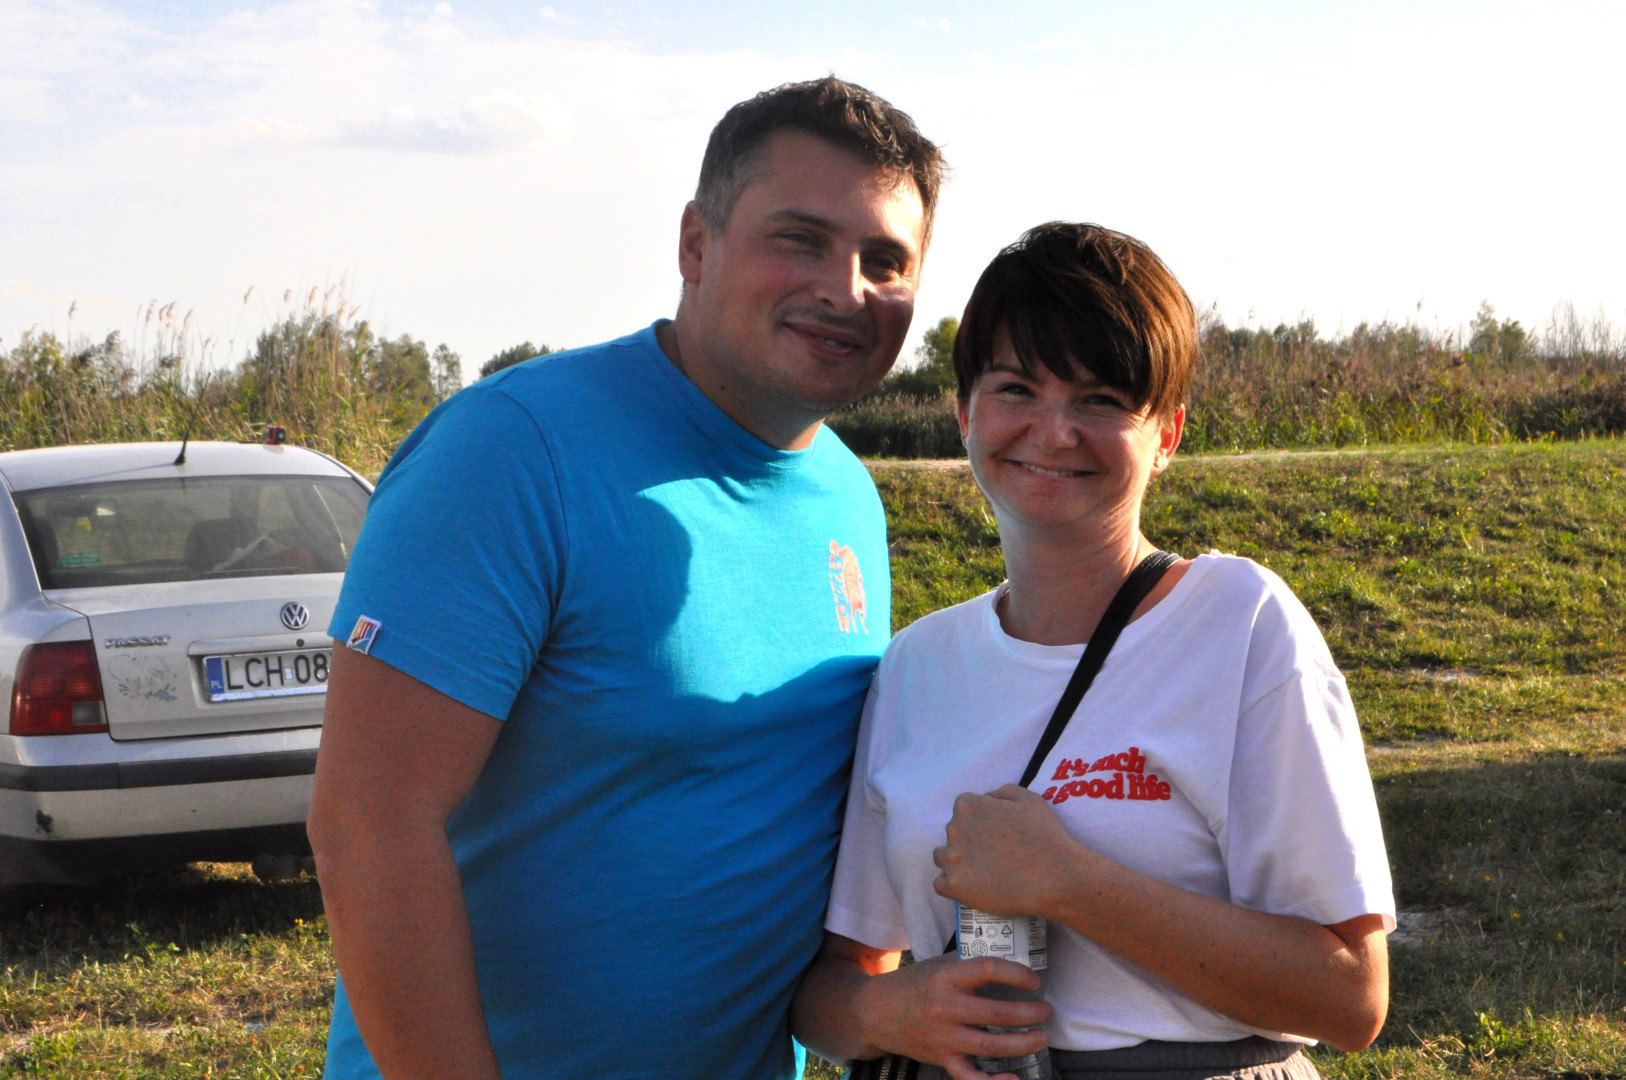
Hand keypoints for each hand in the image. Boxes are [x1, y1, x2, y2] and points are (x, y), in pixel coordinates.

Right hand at [854, 952, 1050, 1079]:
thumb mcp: (937, 966)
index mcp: (945, 978)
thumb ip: (968, 965)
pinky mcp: (942, 1059)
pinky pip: (970, 1077)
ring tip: (1042, 1037)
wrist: (875, 1012)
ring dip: (1023, 1043)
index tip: (1034, 979)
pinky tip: (1014, 1078)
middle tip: (1045, 1011)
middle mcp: (945, 1007)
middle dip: (1030, 1013)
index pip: (988, 969)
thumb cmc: (912, 985)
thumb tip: (1008, 959)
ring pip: (992, 1044)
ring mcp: (944, 1037)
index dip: (1016, 973)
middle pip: (997, 1012)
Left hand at [932, 784, 1084, 916]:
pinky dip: (953, 886)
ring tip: (982, 872)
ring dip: (957, 863)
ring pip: (942, 858)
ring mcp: (952, 859)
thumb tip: (987, 798)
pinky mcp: (954, 886)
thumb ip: (1001, 792)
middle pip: (954, 834)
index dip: (980, 822)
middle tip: (994, 855)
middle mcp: (954, 829)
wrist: (1054, 877)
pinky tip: (972, 887)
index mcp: (968, 805)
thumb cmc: (1045, 835)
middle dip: (969, 841)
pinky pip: (940, 884)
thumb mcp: (1029, 799)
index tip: (995, 834)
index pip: (964, 810)